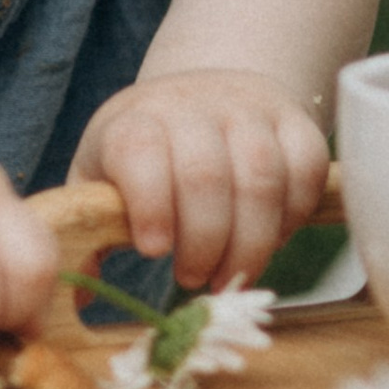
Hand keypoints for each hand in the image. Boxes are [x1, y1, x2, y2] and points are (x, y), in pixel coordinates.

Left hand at [75, 68, 328, 292]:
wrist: (202, 92)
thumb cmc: (144, 153)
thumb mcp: (101, 177)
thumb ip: (87, 232)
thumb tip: (81, 296)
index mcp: (136, 120)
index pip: (140, 149)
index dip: (150, 202)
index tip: (154, 250)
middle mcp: (193, 106)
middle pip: (206, 174)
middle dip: (204, 242)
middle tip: (195, 279)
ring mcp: (249, 110)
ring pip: (262, 176)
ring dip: (251, 241)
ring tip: (232, 273)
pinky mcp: (295, 122)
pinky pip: (306, 171)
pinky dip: (293, 217)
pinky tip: (271, 239)